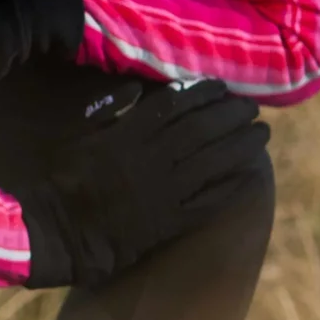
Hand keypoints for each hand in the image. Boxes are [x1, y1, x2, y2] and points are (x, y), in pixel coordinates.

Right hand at [17, 78, 269, 288]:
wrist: (57, 231)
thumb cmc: (63, 179)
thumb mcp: (79, 134)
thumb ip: (107, 109)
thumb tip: (137, 89)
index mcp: (126, 135)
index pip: (174, 106)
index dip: (202, 94)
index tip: (222, 88)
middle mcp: (150, 160)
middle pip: (201, 131)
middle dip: (231, 116)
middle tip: (252, 108)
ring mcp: (162, 192)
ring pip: (213, 163)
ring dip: (241, 147)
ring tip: (261, 134)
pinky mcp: (168, 221)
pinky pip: (208, 202)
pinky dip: (232, 187)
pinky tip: (250, 175)